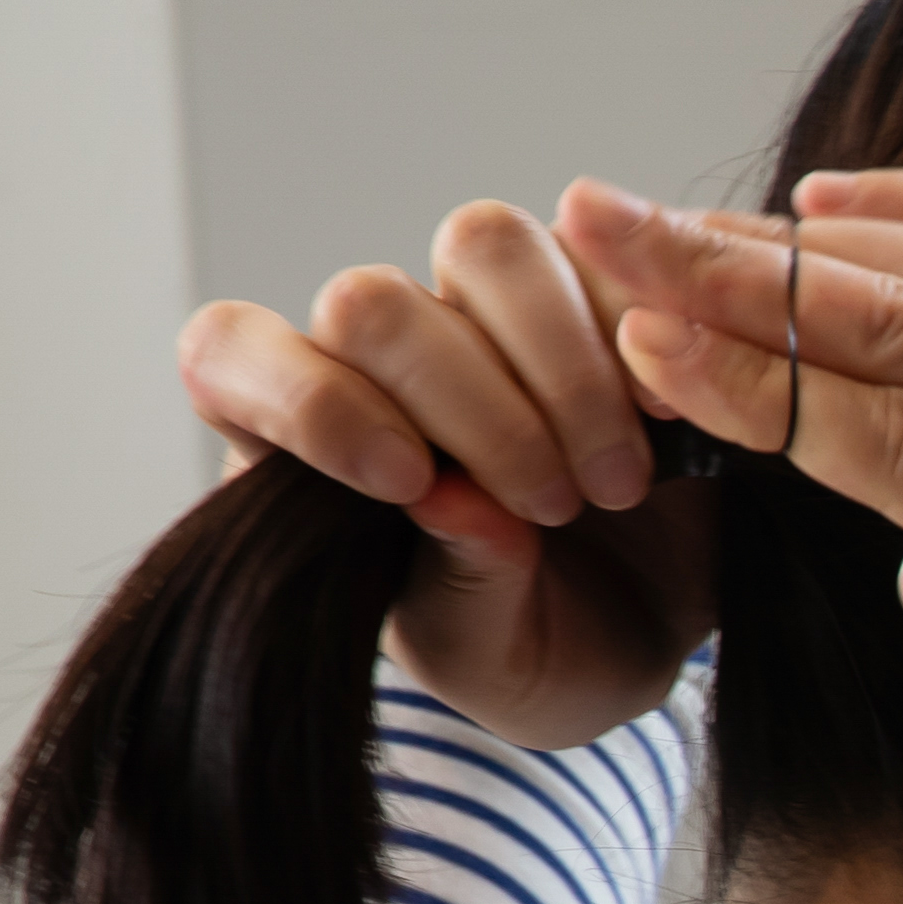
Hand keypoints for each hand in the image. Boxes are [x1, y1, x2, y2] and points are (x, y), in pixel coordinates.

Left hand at [179, 187, 710, 746]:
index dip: (310, 399)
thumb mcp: (485, 657)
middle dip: (476, 408)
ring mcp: (486, 312)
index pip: (231, 353)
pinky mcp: (593, 296)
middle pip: (373, 300)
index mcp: (304, 443)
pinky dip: (646, 342)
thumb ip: (458, 586)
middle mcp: (381, 358)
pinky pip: (608, 259)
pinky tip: (670, 426)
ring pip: (486, 246)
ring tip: (617, 483)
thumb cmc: (523, 649)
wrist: (646, 638)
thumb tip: (456, 500)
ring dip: (565, 369)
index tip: (407, 482)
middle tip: (553, 508)